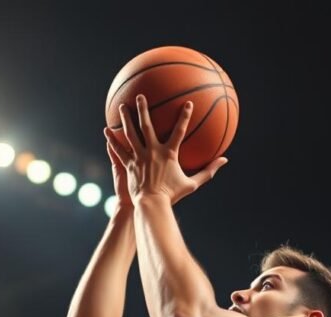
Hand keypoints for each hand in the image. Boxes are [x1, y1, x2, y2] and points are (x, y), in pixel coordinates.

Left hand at [106, 94, 226, 204]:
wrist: (152, 205)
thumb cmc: (173, 195)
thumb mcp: (193, 183)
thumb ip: (209, 170)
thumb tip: (225, 160)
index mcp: (169, 154)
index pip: (180, 131)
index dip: (185, 116)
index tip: (188, 103)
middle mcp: (152, 151)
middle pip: (146, 125)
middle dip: (143, 109)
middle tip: (140, 95)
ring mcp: (139, 157)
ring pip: (130, 134)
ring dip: (126, 119)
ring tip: (121, 107)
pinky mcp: (129, 165)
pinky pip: (119, 150)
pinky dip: (112, 140)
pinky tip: (106, 131)